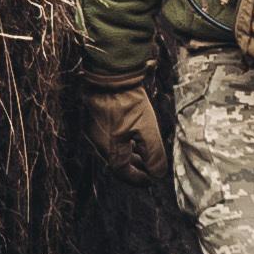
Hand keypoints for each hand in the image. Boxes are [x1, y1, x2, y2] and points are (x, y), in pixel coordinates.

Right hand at [76, 54, 167, 184]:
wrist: (111, 74)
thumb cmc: (128, 100)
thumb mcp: (147, 128)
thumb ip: (154, 154)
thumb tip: (158, 174)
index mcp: (110, 147)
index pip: (122, 172)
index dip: (138, 179)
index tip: (151, 179)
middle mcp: (99, 142)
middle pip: (117, 163)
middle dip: (135, 168)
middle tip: (150, 169)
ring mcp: (95, 130)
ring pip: (114, 150)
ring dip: (130, 156)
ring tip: (145, 154)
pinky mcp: (96, 119)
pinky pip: (110, 139)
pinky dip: (123, 143)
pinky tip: (134, 136)